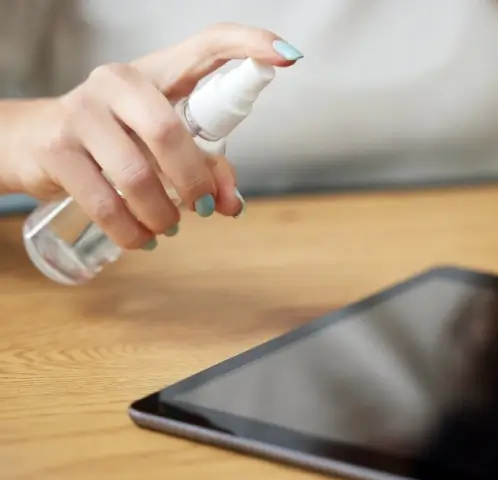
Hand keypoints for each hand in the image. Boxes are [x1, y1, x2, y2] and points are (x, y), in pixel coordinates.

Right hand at [8, 23, 300, 249]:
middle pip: (170, 132)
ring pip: (138, 176)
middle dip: (194, 182)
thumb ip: (204, 167)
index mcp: (157, 73)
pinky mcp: (56, 148)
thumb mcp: (160, 145)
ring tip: (168, 227)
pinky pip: (106, 203)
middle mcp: (116, 81)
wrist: (33, 142)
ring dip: (163, 216)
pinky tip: (143, 238)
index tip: (287, 57)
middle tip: (204, 209)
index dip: (249, 45)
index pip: (208, 45)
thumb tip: (233, 204)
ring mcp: (81, 112)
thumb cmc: (114, 140)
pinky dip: (133, 233)